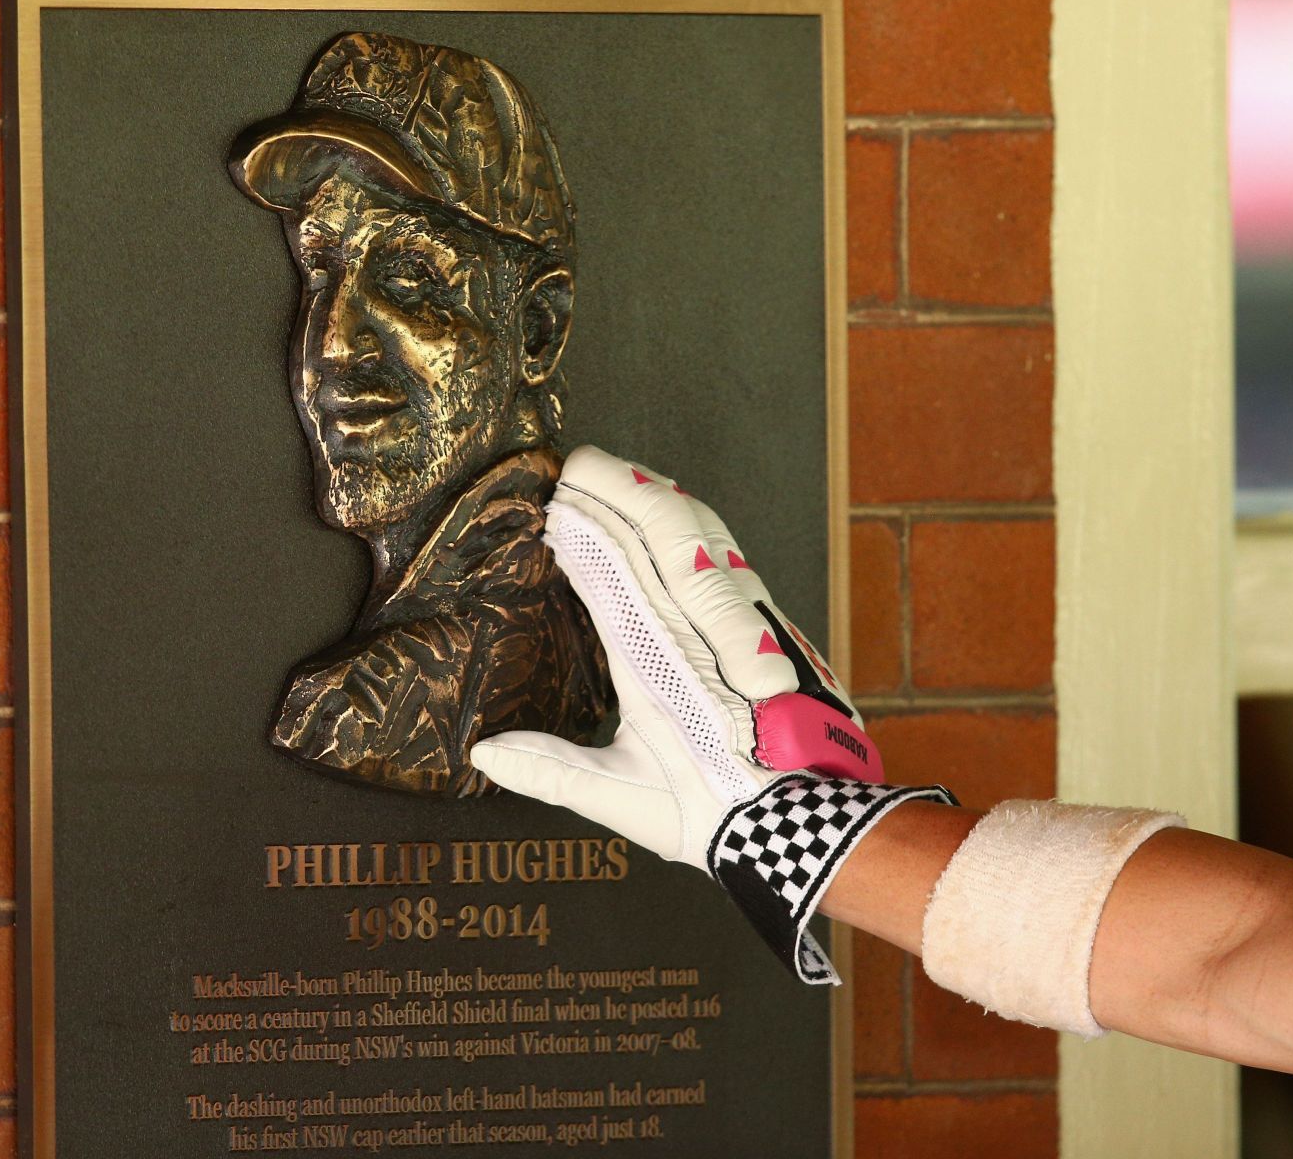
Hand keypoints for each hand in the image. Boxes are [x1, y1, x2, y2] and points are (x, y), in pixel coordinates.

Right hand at [473, 445, 950, 982]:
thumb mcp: (627, 799)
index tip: (552, 506)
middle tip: (573, 465)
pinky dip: (690, 518)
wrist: (807, 826)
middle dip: (616, 490)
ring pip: (700, 535)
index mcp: (662, 672)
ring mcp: (745, 620)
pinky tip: (669, 505)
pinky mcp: (770, 621)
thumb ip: (555, 770)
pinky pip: (727, 551)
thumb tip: (485, 753)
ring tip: (610, 471)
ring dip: (652, 496)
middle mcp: (705, 635)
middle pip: (663, 537)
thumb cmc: (716, 813)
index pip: (617, 581)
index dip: (585, 536)